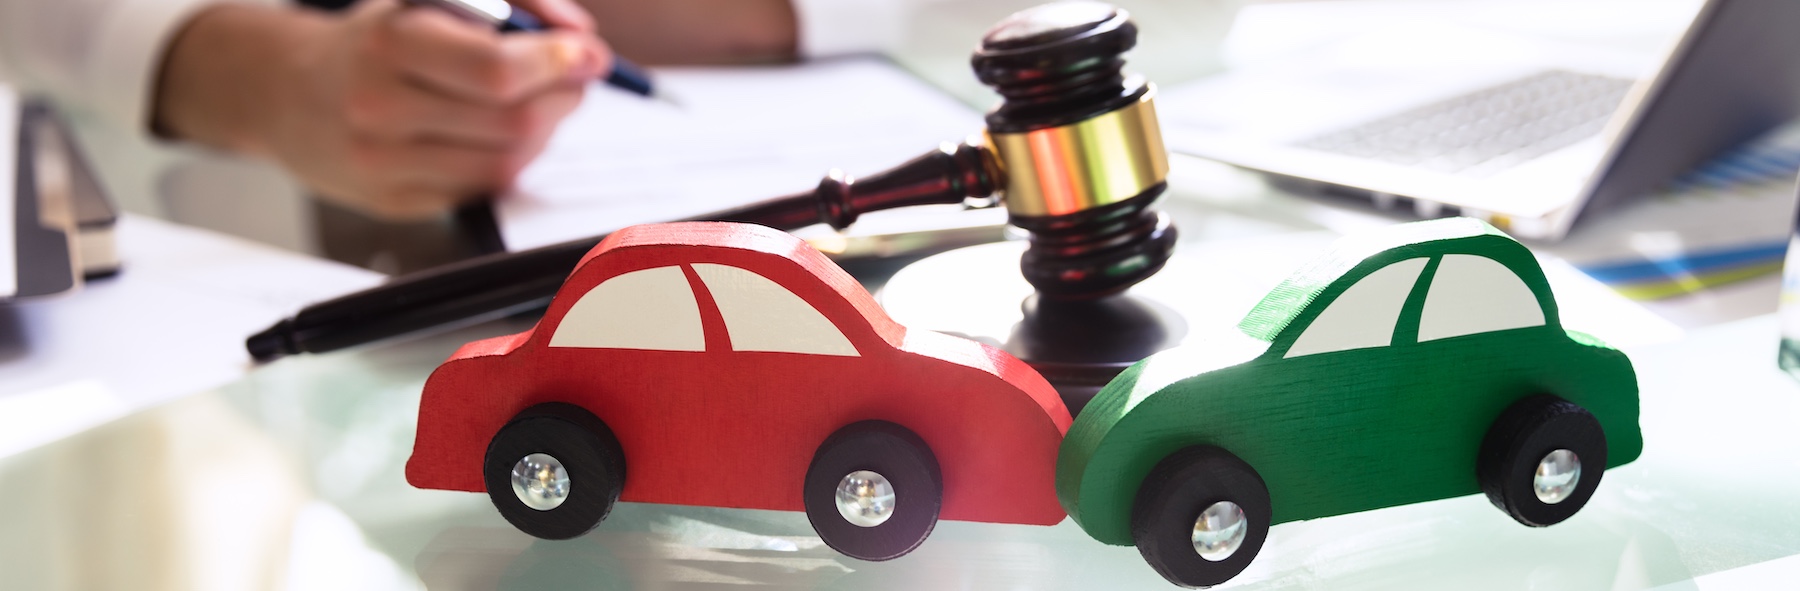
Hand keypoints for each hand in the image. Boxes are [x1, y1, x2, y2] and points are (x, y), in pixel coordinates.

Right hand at [155, 0, 610, 218]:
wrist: (281, 91)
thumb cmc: (372, 39)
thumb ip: (513, 3)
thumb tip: (578, 35)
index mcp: (389, 43)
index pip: (495, 70)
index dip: (556, 63)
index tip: (586, 53)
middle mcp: (378, 107)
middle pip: (510, 121)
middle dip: (561, 98)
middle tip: (575, 79)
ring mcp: (382, 163)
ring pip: (504, 163)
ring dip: (543, 133)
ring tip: (541, 105)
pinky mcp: (391, 203)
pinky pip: (479, 190)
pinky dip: (507, 162)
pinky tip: (502, 136)